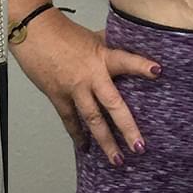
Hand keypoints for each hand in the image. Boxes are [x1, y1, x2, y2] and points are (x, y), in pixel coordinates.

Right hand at [10, 7, 160, 164]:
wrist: (34, 33)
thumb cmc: (62, 32)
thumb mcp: (92, 36)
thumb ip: (110, 44)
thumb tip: (129, 42)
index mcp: (101, 57)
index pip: (125, 60)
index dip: (141, 65)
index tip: (158, 71)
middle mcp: (90, 75)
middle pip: (112, 104)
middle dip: (127, 127)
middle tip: (139, 147)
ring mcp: (74, 88)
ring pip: (92, 119)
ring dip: (105, 141)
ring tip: (117, 160)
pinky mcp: (58, 96)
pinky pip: (70, 120)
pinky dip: (77, 134)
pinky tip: (85, 147)